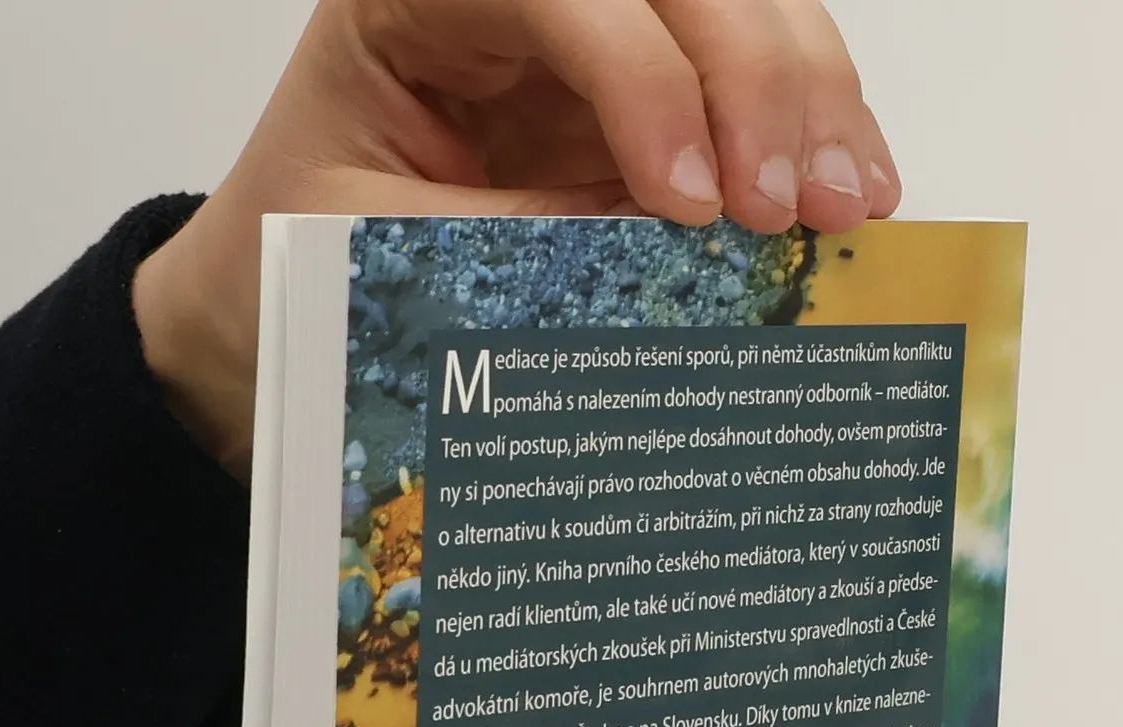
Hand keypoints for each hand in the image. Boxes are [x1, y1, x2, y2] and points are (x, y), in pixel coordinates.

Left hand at [133, 0, 901, 473]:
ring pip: (736, 4)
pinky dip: (810, 125)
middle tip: (794, 205)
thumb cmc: (296, 262)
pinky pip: (749, 80)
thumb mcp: (383, 258)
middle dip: (755, 79)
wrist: (270, 301)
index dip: (642, 80)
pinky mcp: (644, 92)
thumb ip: (525, 247)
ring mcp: (592, 32)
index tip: (688, 205)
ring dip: (809, 95)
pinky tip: (852, 186)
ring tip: (847, 201)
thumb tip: (676, 261)